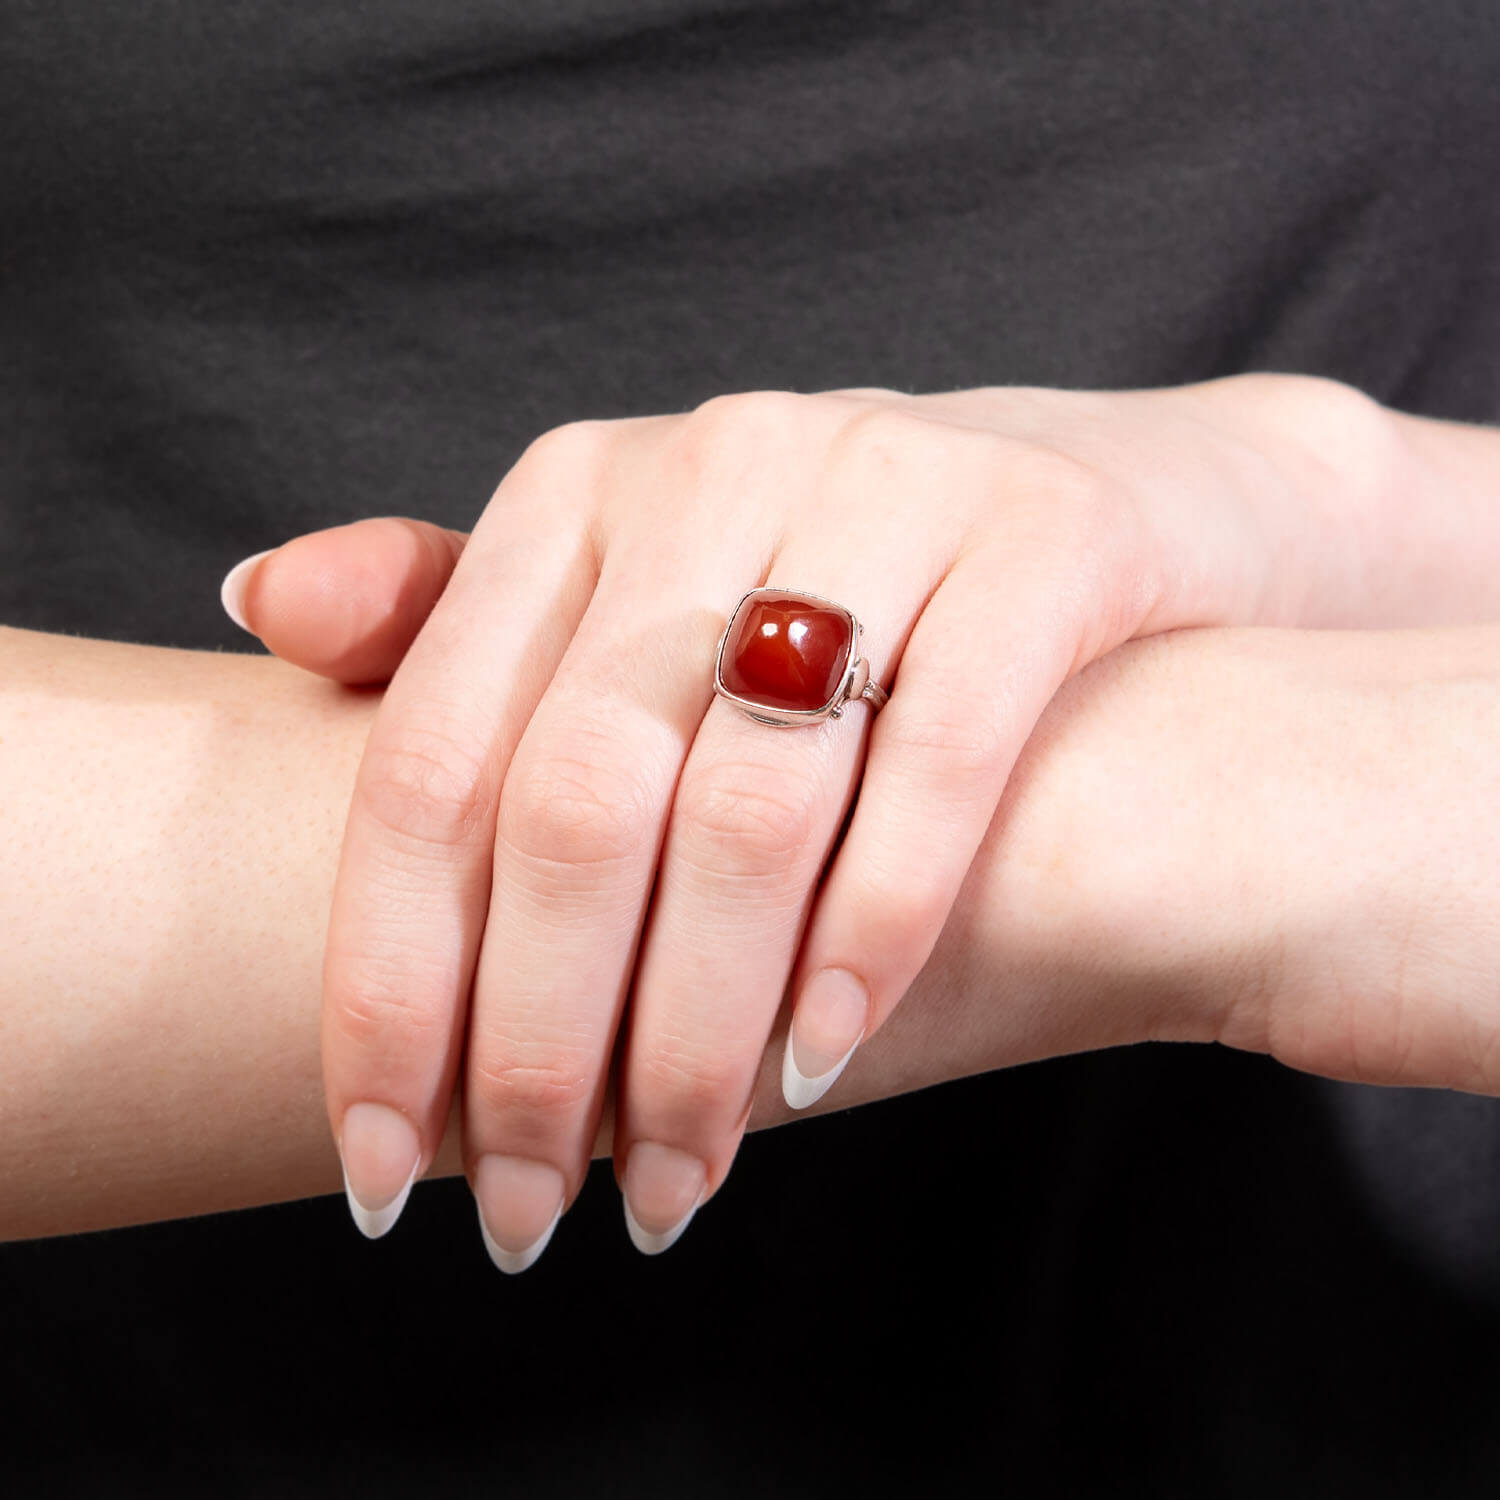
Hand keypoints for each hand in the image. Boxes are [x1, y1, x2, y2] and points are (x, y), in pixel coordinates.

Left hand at [223, 375, 1412, 1265]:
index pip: (433, 761)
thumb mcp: (636, 584)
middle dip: (539, 1044)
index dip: (390, 983)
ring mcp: (886, 484)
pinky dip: (873, 932)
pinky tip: (822, 1060)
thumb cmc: (827, 584)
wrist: (1089, 504)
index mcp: (577, 489)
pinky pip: (940, 763)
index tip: (381, 1165)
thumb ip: (451, 617)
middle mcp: (714, 463)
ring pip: (751, 805)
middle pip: (578, 802)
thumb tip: (255, 602)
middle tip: (528, 1212)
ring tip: (677, 1183)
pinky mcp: (1042, 537)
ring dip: (698, 1033)